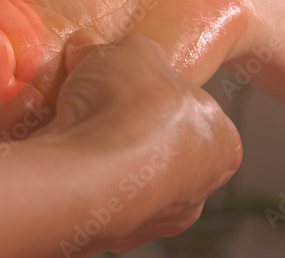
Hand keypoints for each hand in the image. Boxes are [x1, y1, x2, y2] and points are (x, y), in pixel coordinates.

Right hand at [39, 32, 242, 252]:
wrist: (87, 176)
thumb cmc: (129, 110)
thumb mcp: (134, 50)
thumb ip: (124, 50)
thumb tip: (90, 48)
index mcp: (222, 145)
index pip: (191, 112)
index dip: (155, 92)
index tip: (126, 85)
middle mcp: (198, 192)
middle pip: (159, 148)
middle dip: (127, 129)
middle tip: (96, 108)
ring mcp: (154, 221)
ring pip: (127, 180)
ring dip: (102, 158)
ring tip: (72, 131)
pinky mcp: (111, 237)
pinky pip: (95, 199)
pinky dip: (80, 180)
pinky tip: (62, 159)